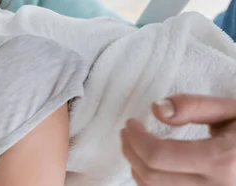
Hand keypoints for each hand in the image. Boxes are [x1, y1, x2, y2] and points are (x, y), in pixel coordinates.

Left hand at [121, 94, 235, 185]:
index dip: (135, 139)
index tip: (130, 124)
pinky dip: (153, 185)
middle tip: (128, 133)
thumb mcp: (233, 110)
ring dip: (138, 170)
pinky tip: (153, 168)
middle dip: (131, 152)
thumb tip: (156, 109)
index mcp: (223, 161)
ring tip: (137, 148)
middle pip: (151, 177)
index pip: (158, 156)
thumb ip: (194, 106)